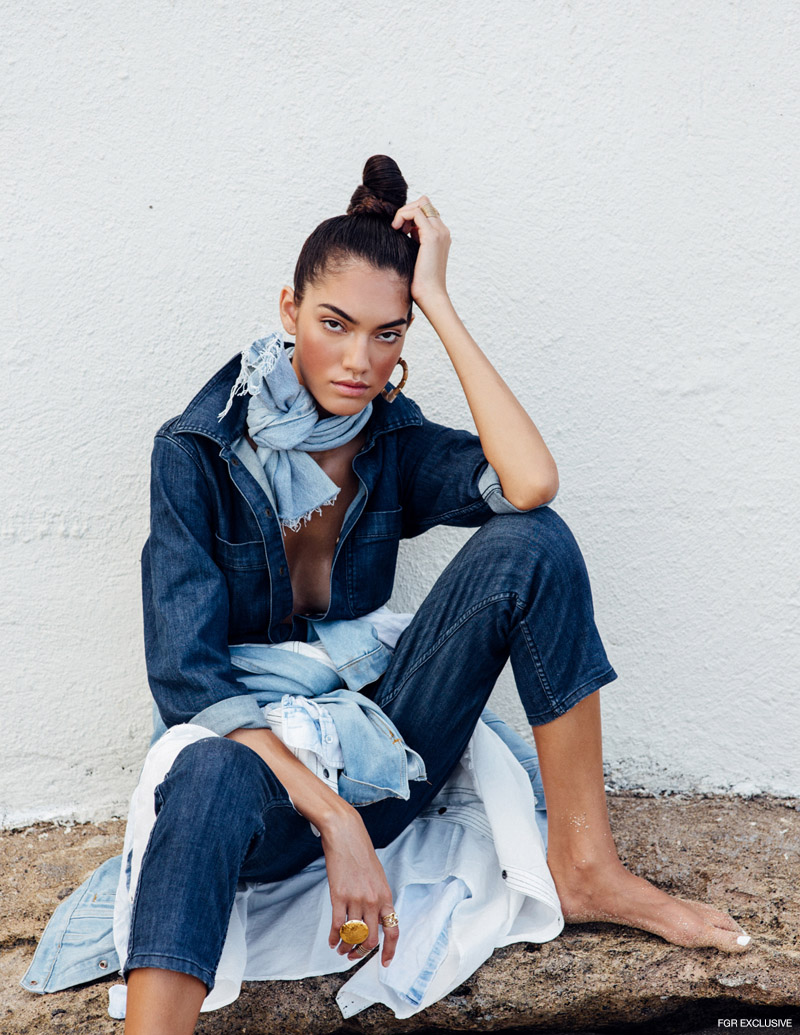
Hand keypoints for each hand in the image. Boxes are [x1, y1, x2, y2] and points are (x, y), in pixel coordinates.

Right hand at [320, 805, 398, 967]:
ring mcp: (356, 899)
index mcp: (386, 895)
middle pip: (370, 939)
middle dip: (362, 952)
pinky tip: (331, 941)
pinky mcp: (339, 896)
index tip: (385, 963)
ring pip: (352, 935)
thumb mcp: (377, 877)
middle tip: (353, 955)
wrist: (346, 835)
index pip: (393, 931)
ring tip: (340, 949)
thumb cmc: (361, 854)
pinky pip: (337, 925)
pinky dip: (333, 938)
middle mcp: (373, 900)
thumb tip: (374, 921)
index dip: (390, 951)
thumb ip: (378, 899)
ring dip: (345, 947)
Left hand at [391, 194, 450, 307]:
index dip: (411, 216)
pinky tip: (397, 230)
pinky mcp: (432, 236)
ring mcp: (439, 232)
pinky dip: (402, 216)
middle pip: (424, 203)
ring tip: (397, 229)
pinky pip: (415, 212)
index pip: (427, 211)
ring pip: (420, 204)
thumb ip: (414, 241)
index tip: (401, 231)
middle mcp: (443, 231)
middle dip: (407, 211)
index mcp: (441, 235)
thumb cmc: (421, 282)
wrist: (431, 295)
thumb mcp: (416, 256)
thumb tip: (404, 232)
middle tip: (399, 229)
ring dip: (404, 213)